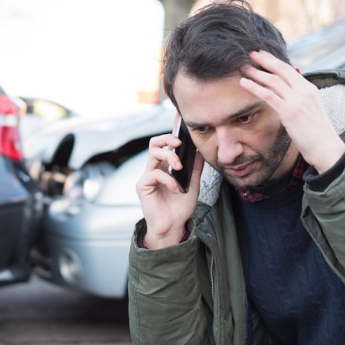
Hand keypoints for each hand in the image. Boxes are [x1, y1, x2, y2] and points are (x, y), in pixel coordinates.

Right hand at [136, 115, 203, 248]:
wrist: (173, 226)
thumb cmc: (180, 207)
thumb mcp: (193, 183)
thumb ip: (195, 167)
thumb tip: (201, 148)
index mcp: (165, 166)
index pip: (166, 144)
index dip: (171, 130)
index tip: (179, 118)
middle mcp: (154, 169)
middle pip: (154, 143)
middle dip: (167, 138)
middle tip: (179, 143)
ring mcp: (147, 177)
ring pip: (153, 154)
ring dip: (169, 157)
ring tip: (179, 167)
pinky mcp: (143, 186)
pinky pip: (154, 175)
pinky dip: (168, 179)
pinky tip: (176, 188)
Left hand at [240, 50, 344, 172]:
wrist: (325, 146)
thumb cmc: (316, 132)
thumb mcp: (310, 110)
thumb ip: (299, 98)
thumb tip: (287, 92)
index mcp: (309, 88)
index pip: (289, 69)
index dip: (274, 61)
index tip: (262, 55)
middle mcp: (304, 91)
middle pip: (280, 70)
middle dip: (264, 60)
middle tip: (250, 54)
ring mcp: (296, 100)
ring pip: (272, 81)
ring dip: (256, 72)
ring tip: (243, 68)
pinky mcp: (289, 112)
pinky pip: (268, 95)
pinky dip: (254, 87)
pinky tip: (244, 83)